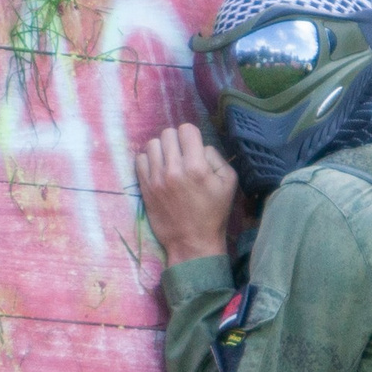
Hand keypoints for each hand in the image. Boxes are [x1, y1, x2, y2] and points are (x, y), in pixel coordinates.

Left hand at [134, 123, 238, 265]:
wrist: (192, 240)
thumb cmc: (214, 212)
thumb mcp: (230, 184)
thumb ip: (217, 158)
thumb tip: (201, 147)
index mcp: (198, 167)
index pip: (187, 130)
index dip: (192, 135)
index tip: (194, 146)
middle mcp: (175, 169)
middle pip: (168, 133)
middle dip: (176, 140)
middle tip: (182, 154)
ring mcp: (156, 177)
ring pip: (152, 144)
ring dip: (162, 149)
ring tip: (169, 160)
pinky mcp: (145, 186)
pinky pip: (140, 158)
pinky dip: (149, 159)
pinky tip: (158, 169)